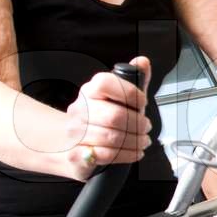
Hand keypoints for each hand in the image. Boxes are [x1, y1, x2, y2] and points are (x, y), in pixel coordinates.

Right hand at [65, 56, 152, 180]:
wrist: (71, 144)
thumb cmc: (101, 119)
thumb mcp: (120, 98)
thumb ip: (134, 80)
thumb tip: (142, 61)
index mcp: (90, 91)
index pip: (106, 83)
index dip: (131, 93)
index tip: (142, 103)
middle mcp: (79, 110)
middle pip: (114, 116)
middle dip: (137, 124)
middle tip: (146, 127)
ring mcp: (75, 133)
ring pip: (112, 138)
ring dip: (135, 141)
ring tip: (142, 141)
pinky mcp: (75, 154)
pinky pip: (105, 155)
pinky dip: (125, 155)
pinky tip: (133, 152)